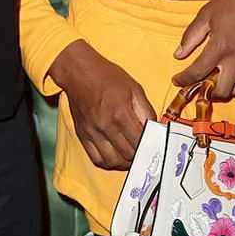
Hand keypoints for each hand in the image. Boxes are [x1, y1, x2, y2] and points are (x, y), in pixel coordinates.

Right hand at [49, 40, 156, 169]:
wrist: (79, 73)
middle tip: (146, 150)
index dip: (150, 145)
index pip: (140, 140)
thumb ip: (146, 110)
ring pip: (112, 161)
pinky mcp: (82, 136)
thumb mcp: (134, 88)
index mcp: (121, 112)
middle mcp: (105, 125)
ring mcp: (92, 132)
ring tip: (132, 156)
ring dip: (125, 162)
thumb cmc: (108, 77)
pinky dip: (108, 162)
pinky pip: (96, 159)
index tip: (155, 144)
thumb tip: (155, 128)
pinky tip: (116, 157)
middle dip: (140, 154)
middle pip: (128, 153)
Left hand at [171, 0, 234, 101]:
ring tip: (220, 84)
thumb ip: (191, 36)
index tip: (177, 81)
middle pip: (220, 90)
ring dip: (227, 92)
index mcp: (220, 46)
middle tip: (202, 85)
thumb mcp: (206, 13)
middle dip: (207, 92)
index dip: (183, 80)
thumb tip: (178, 54)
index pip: (197, 73)